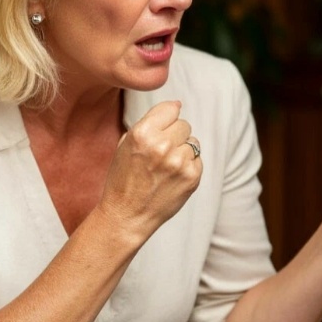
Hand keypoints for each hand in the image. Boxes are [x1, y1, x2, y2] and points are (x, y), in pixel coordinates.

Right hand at [98, 100, 202, 238]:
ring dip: (182, 150)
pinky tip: (172, 177)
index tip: (160, 130)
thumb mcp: (126, 143)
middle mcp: (162, 146)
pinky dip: (188, 165)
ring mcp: (179, 162)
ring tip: (165, 166)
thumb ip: (150, 121)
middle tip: (160, 154)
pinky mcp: (192, 177)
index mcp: (142, 133)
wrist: (127, 216)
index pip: (170, 108)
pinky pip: (198, 159)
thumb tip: (177, 104)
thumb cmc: (123, 178)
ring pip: (193, 141)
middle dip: (174, 135)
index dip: (165, 119)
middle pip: (184, 124)